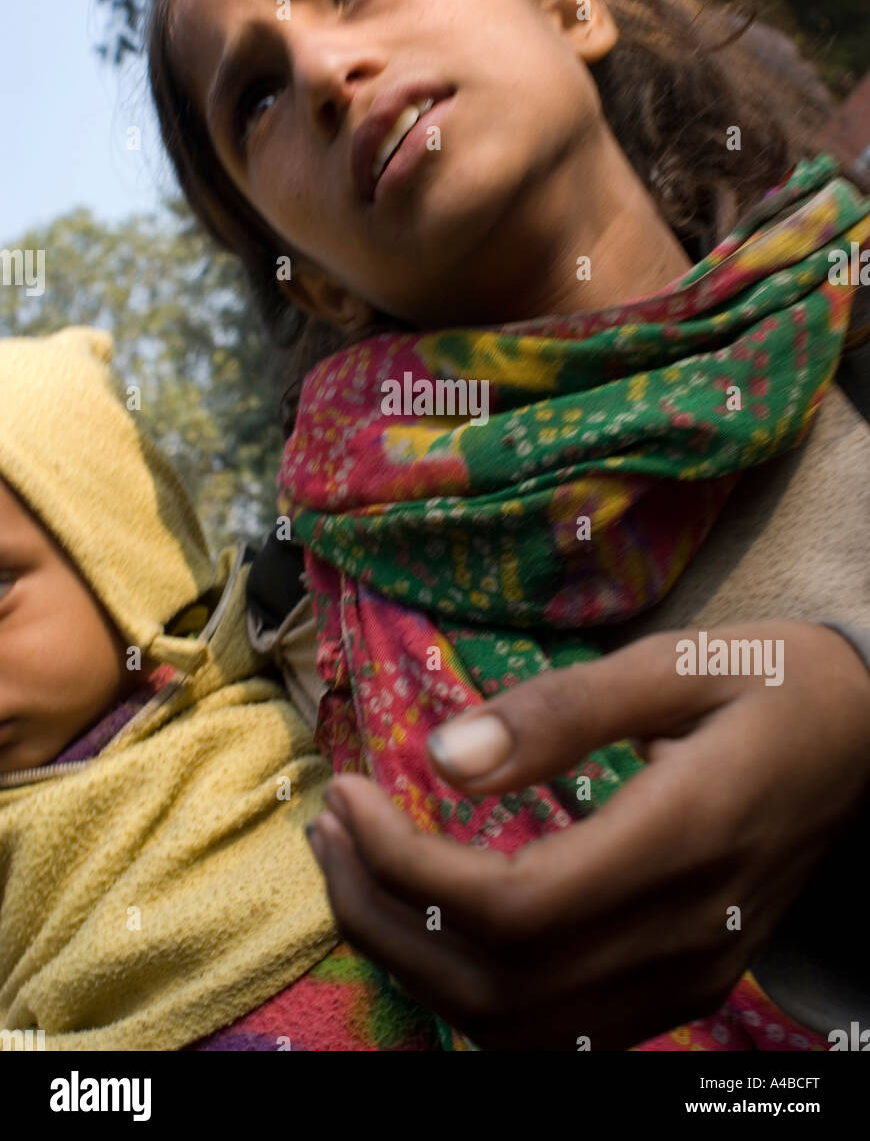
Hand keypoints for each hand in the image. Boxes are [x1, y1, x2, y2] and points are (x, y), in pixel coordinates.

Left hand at [306, 621, 869, 1049]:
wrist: (866, 739)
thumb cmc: (771, 684)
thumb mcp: (676, 663)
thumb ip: (561, 712)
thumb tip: (442, 758)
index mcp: (684, 842)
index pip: (510, 907)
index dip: (405, 867)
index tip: (349, 797)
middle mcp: (684, 935)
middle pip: (494, 986)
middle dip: (382, 916)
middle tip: (329, 831)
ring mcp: (686, 977)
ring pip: (515, 1026)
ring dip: (414, 961)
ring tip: (357, 869)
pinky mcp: (682, 986)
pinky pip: (552, 1028)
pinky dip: (469, 986)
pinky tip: (434, 918)